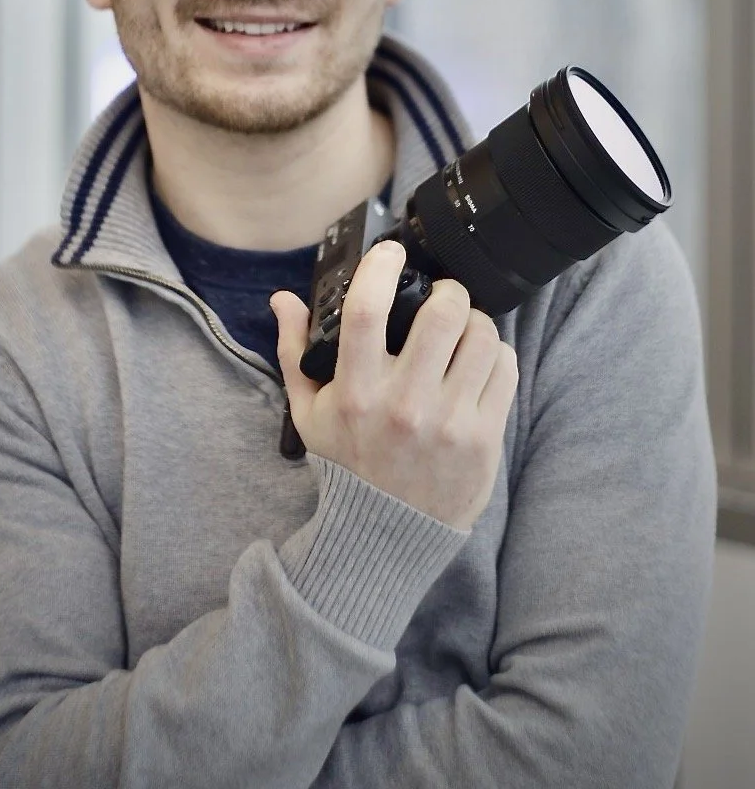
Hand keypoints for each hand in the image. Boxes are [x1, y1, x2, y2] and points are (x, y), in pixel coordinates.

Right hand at [270, 241, 517, 529]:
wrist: (385, 535)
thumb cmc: (347, 464)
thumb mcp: (309, 412)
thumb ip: (294, 351)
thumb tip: (284, 299)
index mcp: (355, 392)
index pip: (366, 311)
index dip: (381, 268)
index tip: (390, 253)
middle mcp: (403, 405)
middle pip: (442, 313)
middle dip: (446, 291)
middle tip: (440, 297)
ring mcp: (448, 423)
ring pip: (481, 335)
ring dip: (474, 322)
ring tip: (462, 331)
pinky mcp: (483, 439)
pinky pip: (504, 368)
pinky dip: (494, 354)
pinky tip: (477, 363)